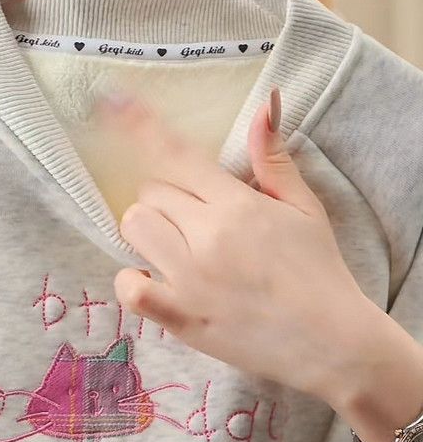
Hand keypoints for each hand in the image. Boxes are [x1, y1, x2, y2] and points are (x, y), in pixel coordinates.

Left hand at [99, 89, 373, 400]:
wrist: (329, 341)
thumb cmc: (318, 272)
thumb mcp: (304, 209)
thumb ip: (274, 159)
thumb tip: (264, 106)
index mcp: (237, 205)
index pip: (177, 156)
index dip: (141, 126)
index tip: (112, 101)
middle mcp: (207, 236)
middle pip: (150, 194)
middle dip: (164, 200)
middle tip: (192, 220)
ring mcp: (189, 278)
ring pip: (135, 229)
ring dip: (147, 232)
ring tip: (174, 248)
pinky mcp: (180, 317)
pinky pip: (129, 287)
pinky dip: (133, 282)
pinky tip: (153, 282)